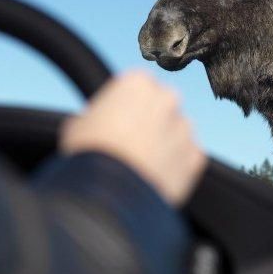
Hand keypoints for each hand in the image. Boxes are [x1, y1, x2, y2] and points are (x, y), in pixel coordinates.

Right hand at [60, 70, 205, 206]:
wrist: (110, 191)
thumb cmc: (90, 154)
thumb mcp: (77, 125)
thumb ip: (94, 115)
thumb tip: (93, 123)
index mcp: (137, 82)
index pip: (137, 87)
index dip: (124, 107)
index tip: (116, 123)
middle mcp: (167, 98)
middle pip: (160, 107)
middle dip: (149, 122)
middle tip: (130, 145)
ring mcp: (185, 127)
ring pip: (176, 133)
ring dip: (164, 144)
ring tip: (141, 166)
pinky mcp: (195, 156)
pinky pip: (187, 159)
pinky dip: (175, 167)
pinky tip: (155, 177)